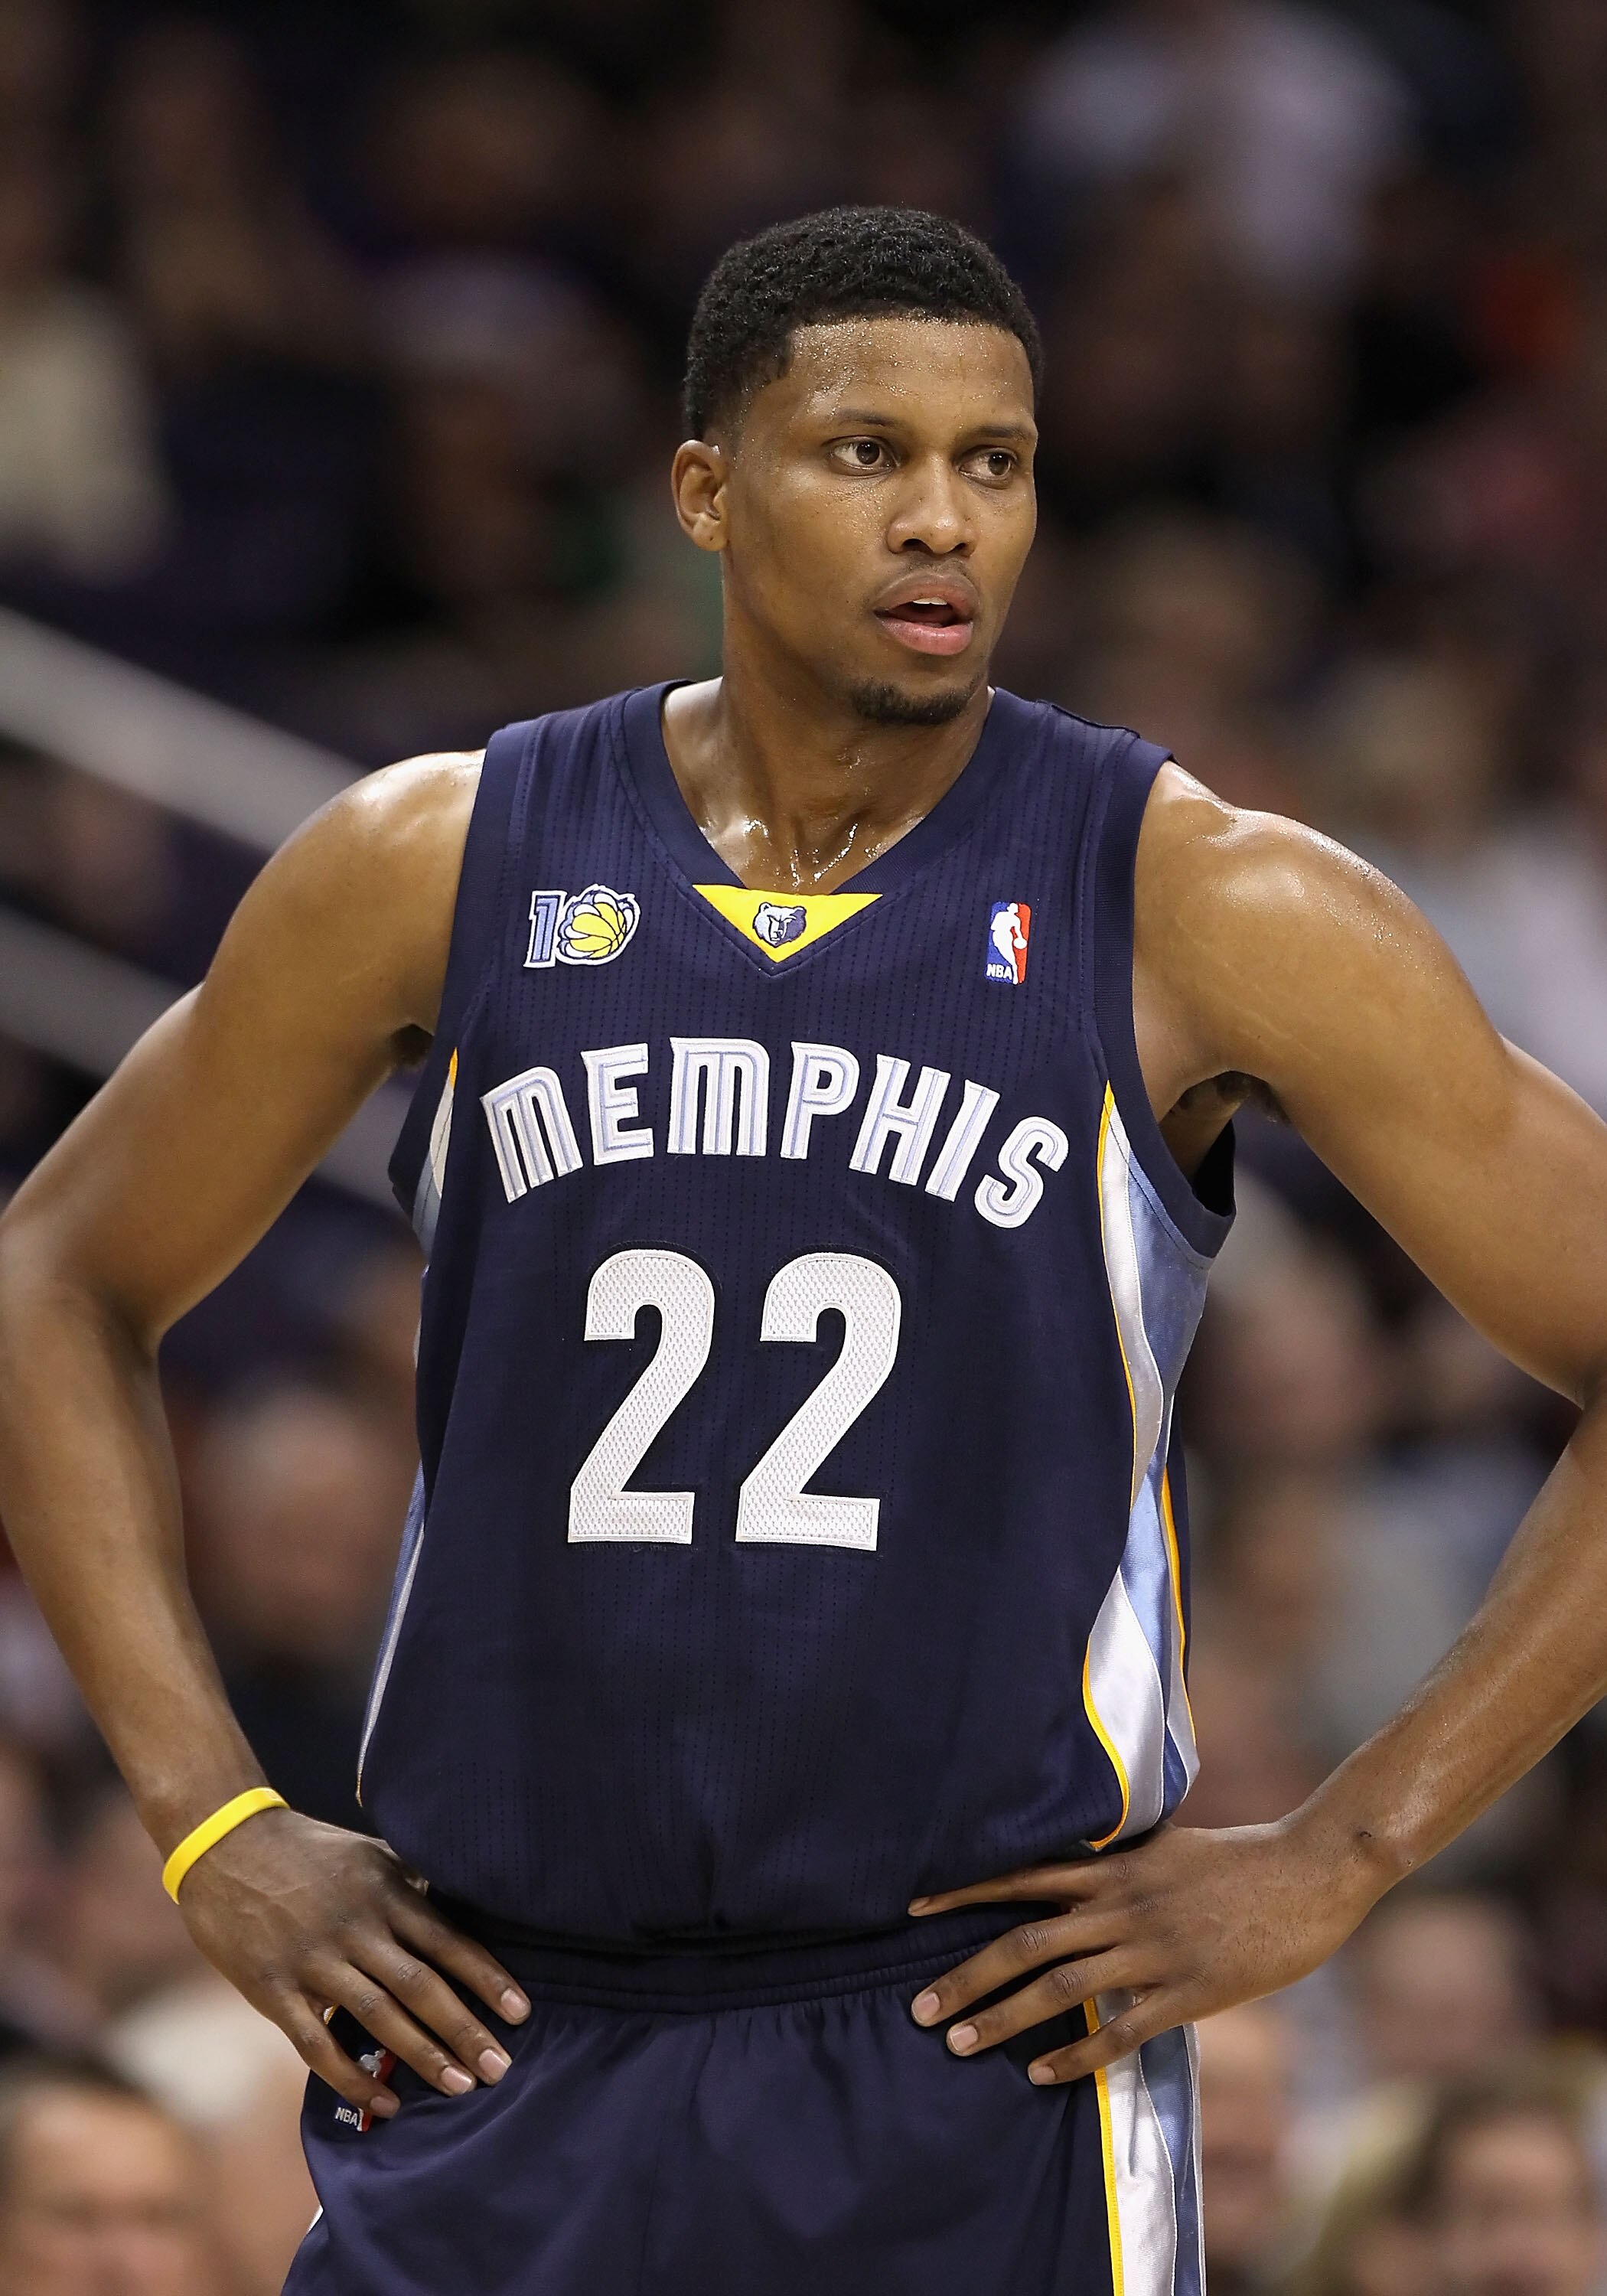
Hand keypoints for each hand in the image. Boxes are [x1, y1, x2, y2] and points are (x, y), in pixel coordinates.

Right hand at [174, 1807, 529, 2120]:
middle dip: (464, 2030)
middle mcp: (356, 1927)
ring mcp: (314, 1960)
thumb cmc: (308, 1850)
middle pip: (420, 1985)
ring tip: (459, 2086)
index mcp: (383, 1891)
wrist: (225, 1845)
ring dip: (421, 2055)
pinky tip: (383, 2101)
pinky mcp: (274, 1990)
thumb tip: (466, 1907)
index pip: (447, 1941)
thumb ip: (412, 1882)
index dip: (486, 1978)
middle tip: (499, 2068)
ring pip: (377, 2017)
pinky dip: (352, 2077)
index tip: (521, 2013)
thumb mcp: (369, 1853)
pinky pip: (318, 2044)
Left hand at [907, 1818, 1382, 2084]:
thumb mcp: (1169, 1847)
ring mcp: (1153, 1951)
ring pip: (1061, 1989)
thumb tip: (1082, 1865)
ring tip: (960, 2043)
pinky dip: (1076, 2055)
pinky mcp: (1188, 1992)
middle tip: (921, 2008)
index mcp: (1117, 1868)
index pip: (1024, 1877)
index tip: (914, 1906)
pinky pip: (1119, 2031)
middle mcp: (1123, 1907)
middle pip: (1027, 1942)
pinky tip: (1041, 2075)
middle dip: (968, 1975)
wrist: (1308, 1871)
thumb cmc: (1241, 1858)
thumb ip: (1122, 1863)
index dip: (966, 1891)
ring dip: (1005, 2018)